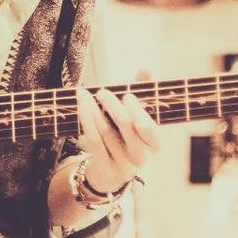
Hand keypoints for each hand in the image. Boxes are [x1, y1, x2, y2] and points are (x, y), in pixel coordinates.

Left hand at [76, 79, 159, 193]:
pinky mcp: (104, 166)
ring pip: (105, 131)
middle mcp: (142, 156)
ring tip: (85, 94)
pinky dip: (85, 118)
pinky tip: (82, 104)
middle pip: (126, 125)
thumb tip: (145, 68)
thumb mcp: (137, 115)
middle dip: (112, 104)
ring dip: (93, 109)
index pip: (149, 128)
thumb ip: (143, 92)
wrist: (111, 170)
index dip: (137, 110)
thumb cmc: (127, 135)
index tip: (127, 95)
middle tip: (102, 91)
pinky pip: (93, 138)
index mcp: (155, 144)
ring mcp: (123, 164)